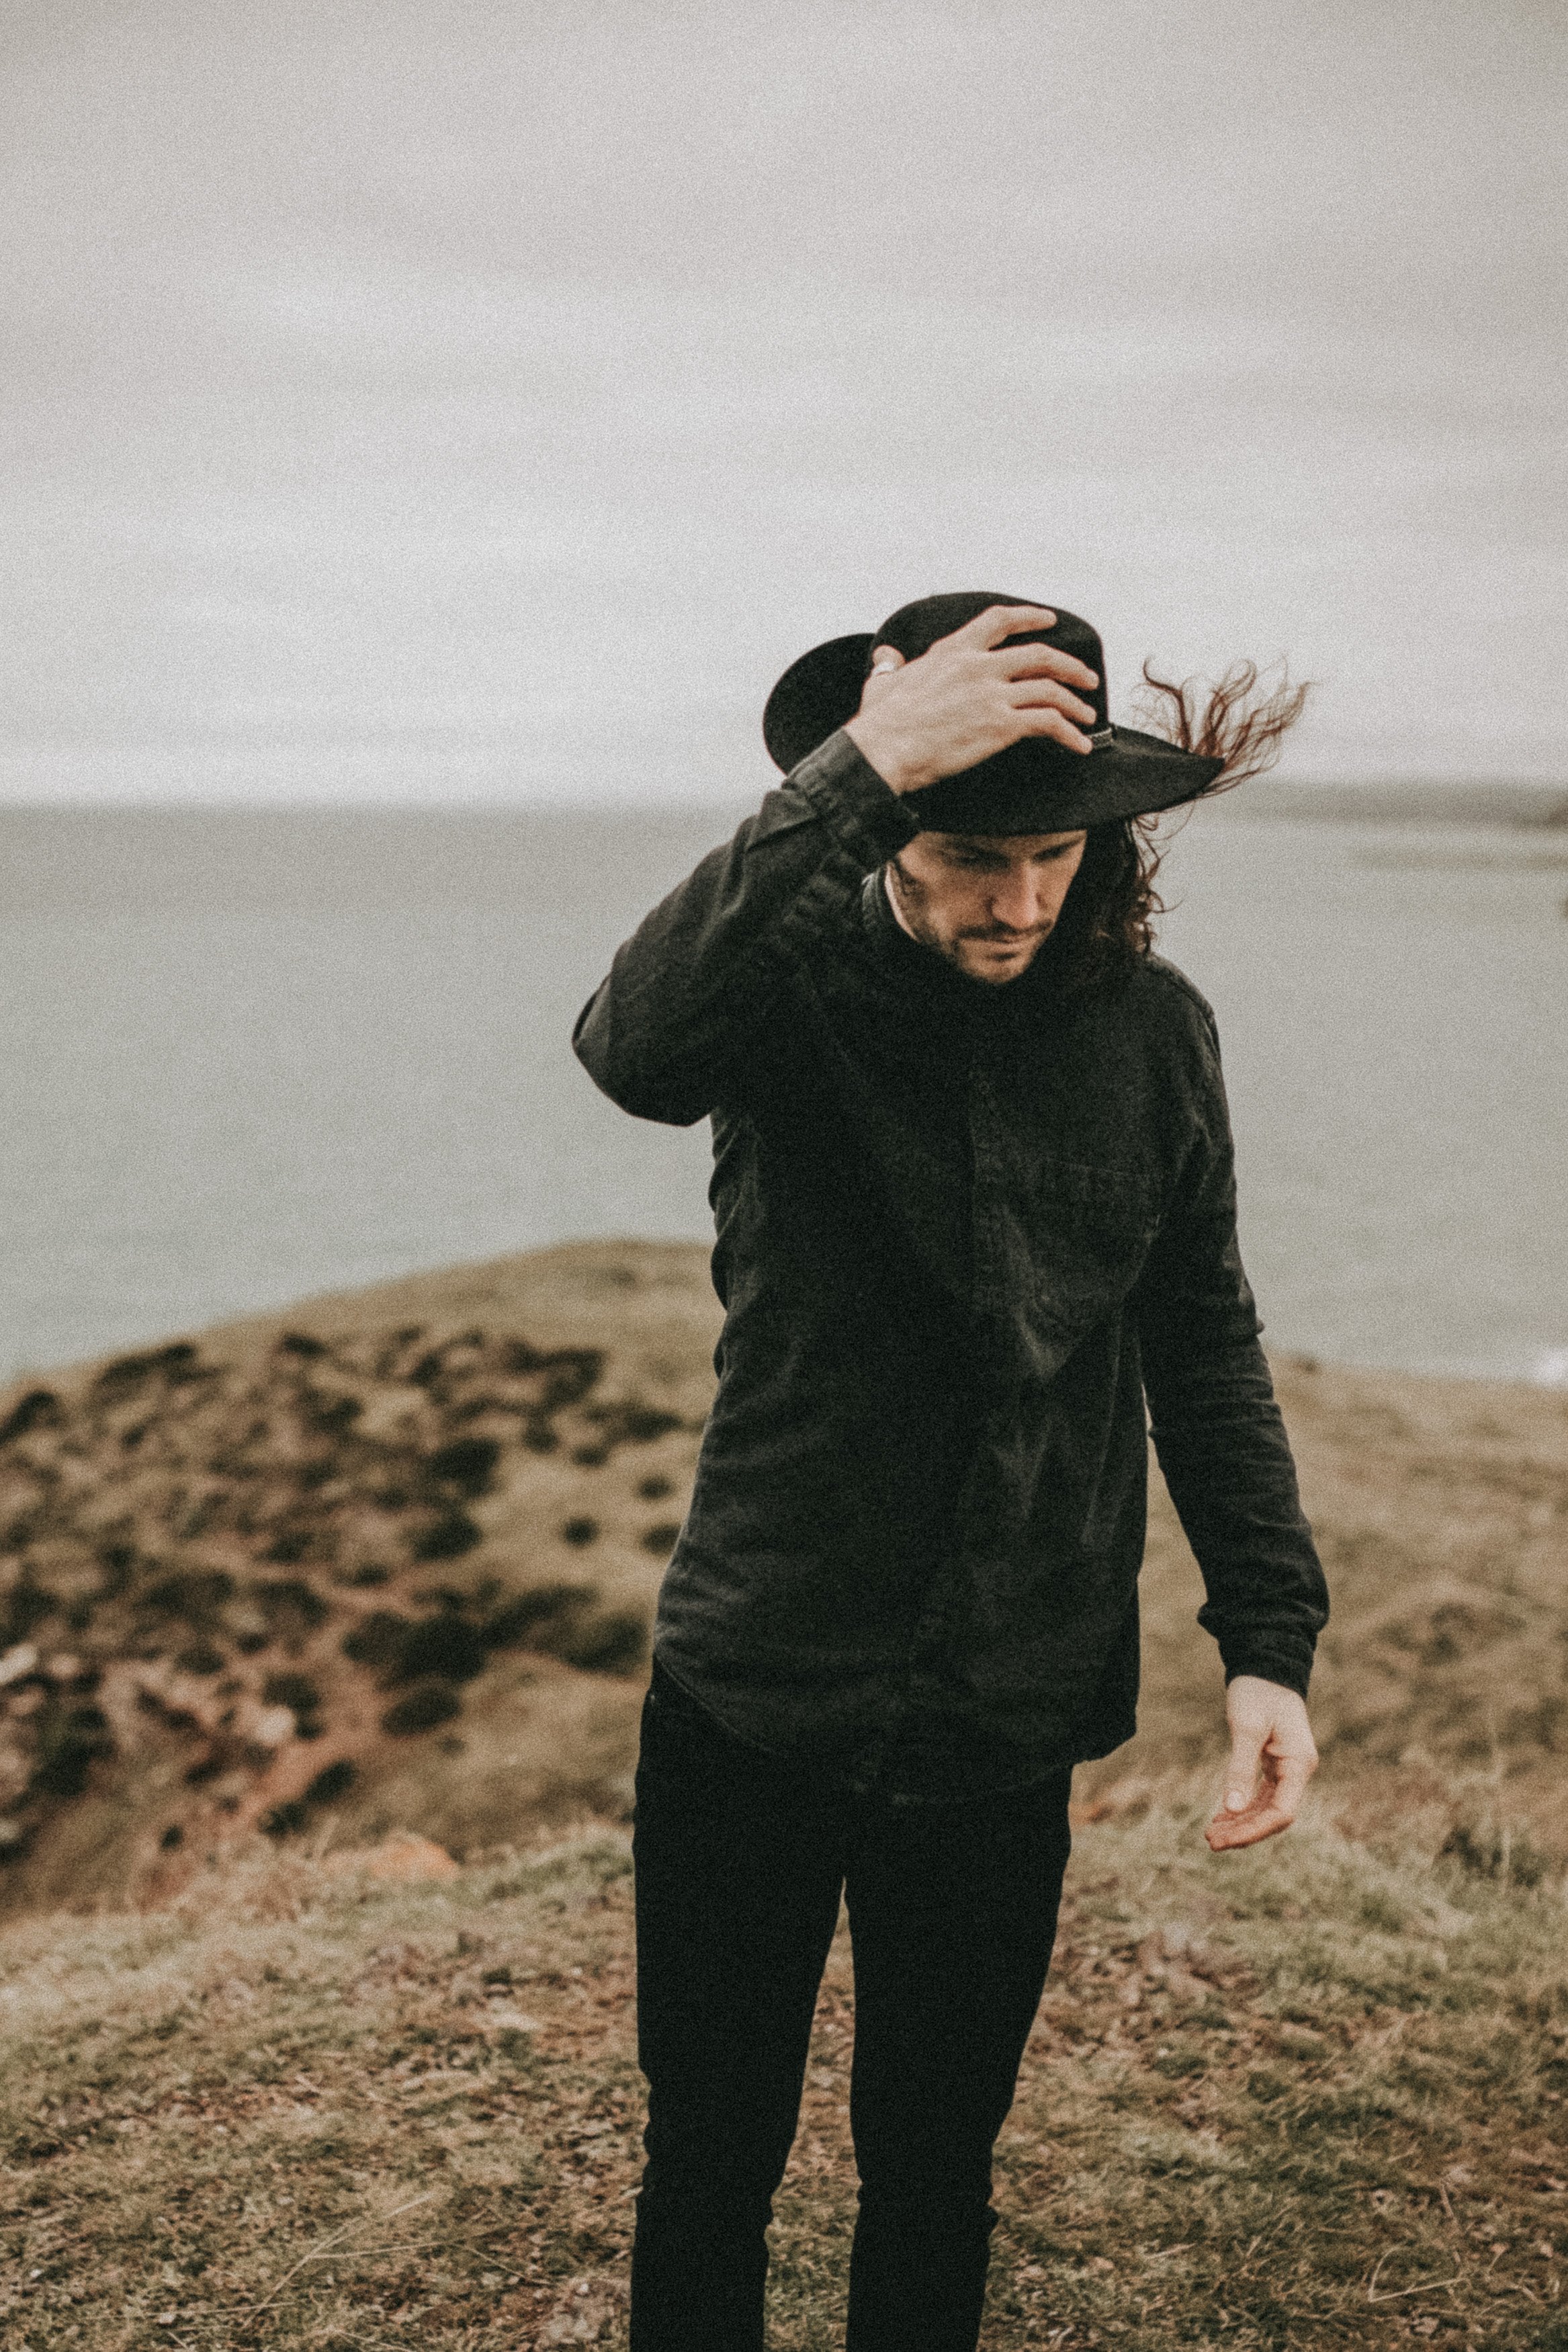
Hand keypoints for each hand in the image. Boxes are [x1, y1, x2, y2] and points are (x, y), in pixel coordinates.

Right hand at [842, 604, 1100, 794]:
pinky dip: (1070, 733)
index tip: (1048, 620)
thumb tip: (886, 658)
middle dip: (1070, 666)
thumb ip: (890, 666)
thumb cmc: (879, 724)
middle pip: (1039, 655)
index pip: (999, 621)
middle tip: (1086, 677)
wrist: (883, 751)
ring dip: (1076, 703)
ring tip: (1088, 715)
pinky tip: (1080, 745)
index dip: (1029, 617)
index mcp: (952, 652)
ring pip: (1050, 689)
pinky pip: (1049, 723)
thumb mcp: (883, 683)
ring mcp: (992, 695)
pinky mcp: (1000, 726)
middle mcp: (978, 667)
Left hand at [1204, 1675, 1317, 1850]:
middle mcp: (1297, 1770)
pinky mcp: (1275, 1763)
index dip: (1253, 1831)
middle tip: (1210, 1842)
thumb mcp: (1246, 1728)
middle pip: (1274, 1816)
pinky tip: (1221, 1816)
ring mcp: (1288, 1768)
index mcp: (1299, 1764)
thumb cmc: (1258, 1691)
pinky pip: (1262, 1795)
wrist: (1265, 1664)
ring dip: (1241, 1823)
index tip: (1223, 1838)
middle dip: (1244, 1832)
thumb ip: (1241, 1768)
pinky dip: (1243, 1807)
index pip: (1281, 1813)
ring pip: (1267, 1808)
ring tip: (1211, 1834)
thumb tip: (1231, 1808)